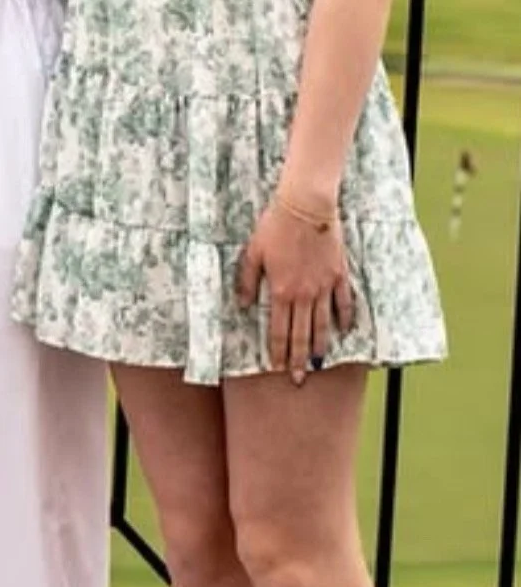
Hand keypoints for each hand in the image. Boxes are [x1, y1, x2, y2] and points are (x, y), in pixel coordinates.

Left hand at [235, 195, 354, 382]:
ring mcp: (323, 286)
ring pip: (322, 324)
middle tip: (299, 380)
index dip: (278, 352)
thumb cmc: (275, 226)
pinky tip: (344, 330)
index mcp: (280, 291)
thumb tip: (242, 305)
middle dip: (299, 360)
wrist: (306, 206)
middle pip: (301, 335)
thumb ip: (247, 281)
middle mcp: (303, 294)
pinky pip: (344, 302)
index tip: (277, 368)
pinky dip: (345, 318)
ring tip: (319, 363)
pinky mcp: (338, 274)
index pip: (278, 330)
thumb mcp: (252, 253)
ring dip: (320, 346)